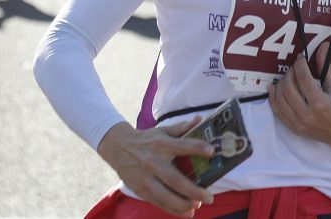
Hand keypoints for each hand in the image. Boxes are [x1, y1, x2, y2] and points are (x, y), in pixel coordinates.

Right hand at [97, 120, 214, 216]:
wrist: (118, 147)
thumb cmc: (146, 139)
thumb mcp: (162, 130)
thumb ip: (182, 127)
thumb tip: (199, 120)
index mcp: (161, 144)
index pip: (182, 146)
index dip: (197, 148)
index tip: (212, 151)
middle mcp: (154, 162)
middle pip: (175, 179)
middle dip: (194, 191)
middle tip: (209, 197)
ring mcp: (146, 178)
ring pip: (166, 196)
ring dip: (183, 204)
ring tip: (198, 205)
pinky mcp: (141, 190)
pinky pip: (159, 203)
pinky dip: (173, 210)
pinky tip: (187, 213)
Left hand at [268, 42, 330, 148]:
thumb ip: (326, 67)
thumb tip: (322, 47)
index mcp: (319, 103)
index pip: (302, 77)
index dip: (299, 64)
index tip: (301, 58)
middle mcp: (307, 114)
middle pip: (288, 88)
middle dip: (289, 73)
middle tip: (294, 68)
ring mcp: (299, 123)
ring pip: (280, 99)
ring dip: (280, 85)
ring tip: (287, 77)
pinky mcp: (295, 129)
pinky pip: (278, 112)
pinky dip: (273, 99)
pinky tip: (274, 89)